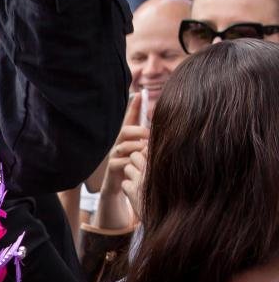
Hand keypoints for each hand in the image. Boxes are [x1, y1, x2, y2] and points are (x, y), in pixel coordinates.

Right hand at [95, 95, 148, 227]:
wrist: (120, 187)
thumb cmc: (136, 167)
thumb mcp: (144, 152)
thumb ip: (152, 141)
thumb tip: (169, 128)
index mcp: (128, 137)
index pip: (130, 118)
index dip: (134, 107)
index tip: (140, 94)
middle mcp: (119, 144)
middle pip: (125, 130)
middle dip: (139, 131)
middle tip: (150, 135)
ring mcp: (114, 155)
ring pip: (124, 146)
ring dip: (136, 148)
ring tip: (147, 152)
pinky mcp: (112, 168)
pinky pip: (120, 162)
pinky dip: (131, 163)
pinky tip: (139, 166)